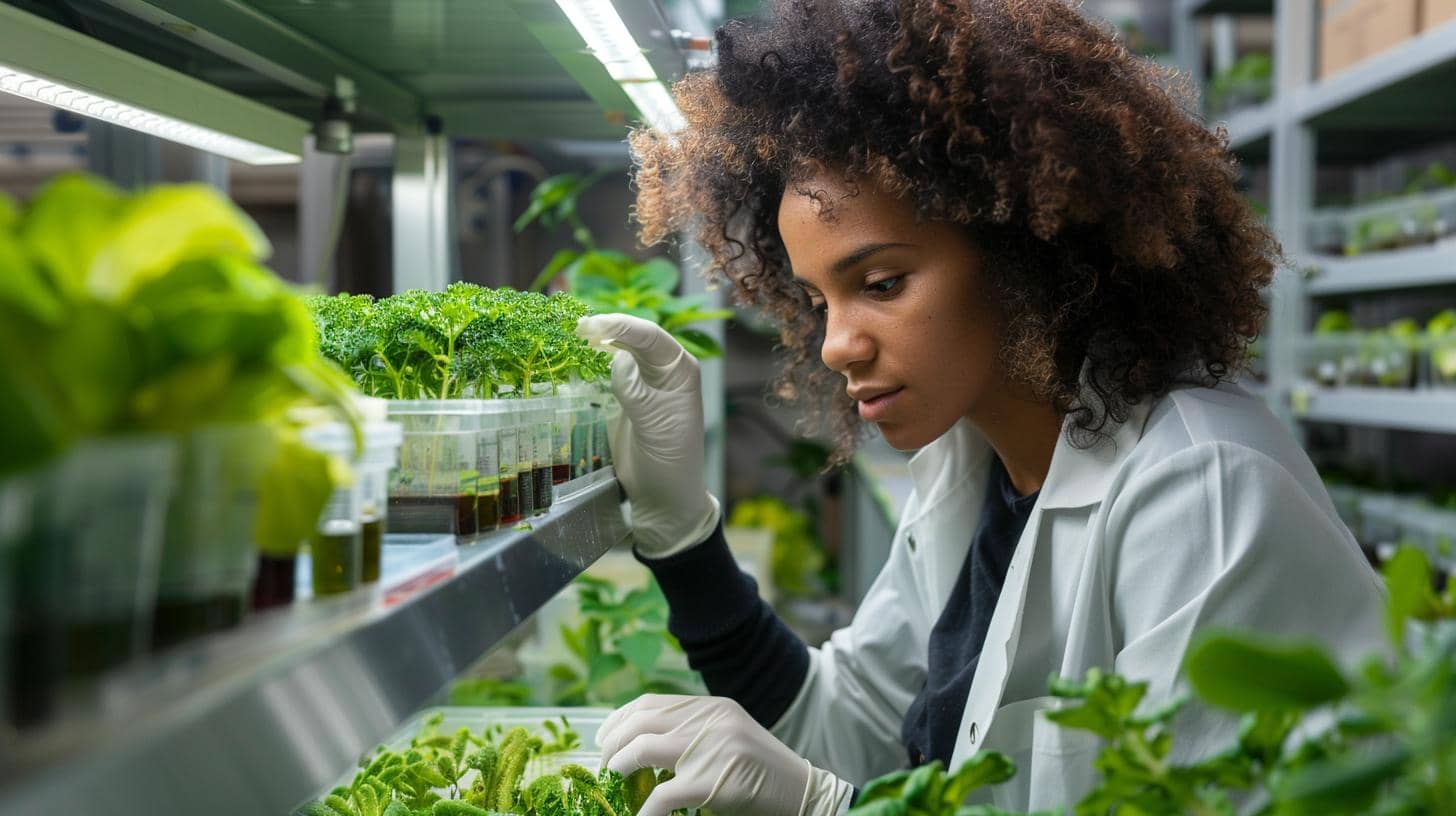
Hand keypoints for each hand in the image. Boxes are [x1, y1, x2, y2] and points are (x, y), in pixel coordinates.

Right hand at [576, 314, 719, 557]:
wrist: (663, 499)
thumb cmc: (670, 463)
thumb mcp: (656, 427)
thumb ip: (637, 392)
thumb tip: (617, 357)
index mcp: (679, 371)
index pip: (651, 336)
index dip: (621, 326)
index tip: (591, 326)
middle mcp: (663, 371)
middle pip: (632, 338)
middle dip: (605, 328)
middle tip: (573, 328)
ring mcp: (643, 383)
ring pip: (618, 350)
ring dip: (597, 342)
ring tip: (570, 335)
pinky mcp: (625, 398)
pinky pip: (607, 372)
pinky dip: (591, 363)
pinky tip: (574, 357)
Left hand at [597, 695, 854, 815]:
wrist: (801, 792)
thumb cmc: (762, 772)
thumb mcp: (728, 737)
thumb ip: (693, 732)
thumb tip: (642, 744)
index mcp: (712, 707)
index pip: (651, 703)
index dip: (620, 719)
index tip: (604, 736)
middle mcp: (709, 721)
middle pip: (641, 723)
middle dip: (613, 743)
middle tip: (604, 763)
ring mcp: (709, 750)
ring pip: (642, 749)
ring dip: (618, 766)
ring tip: (612, 779)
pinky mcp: (711, 783)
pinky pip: (660, 796)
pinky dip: (643, 810)